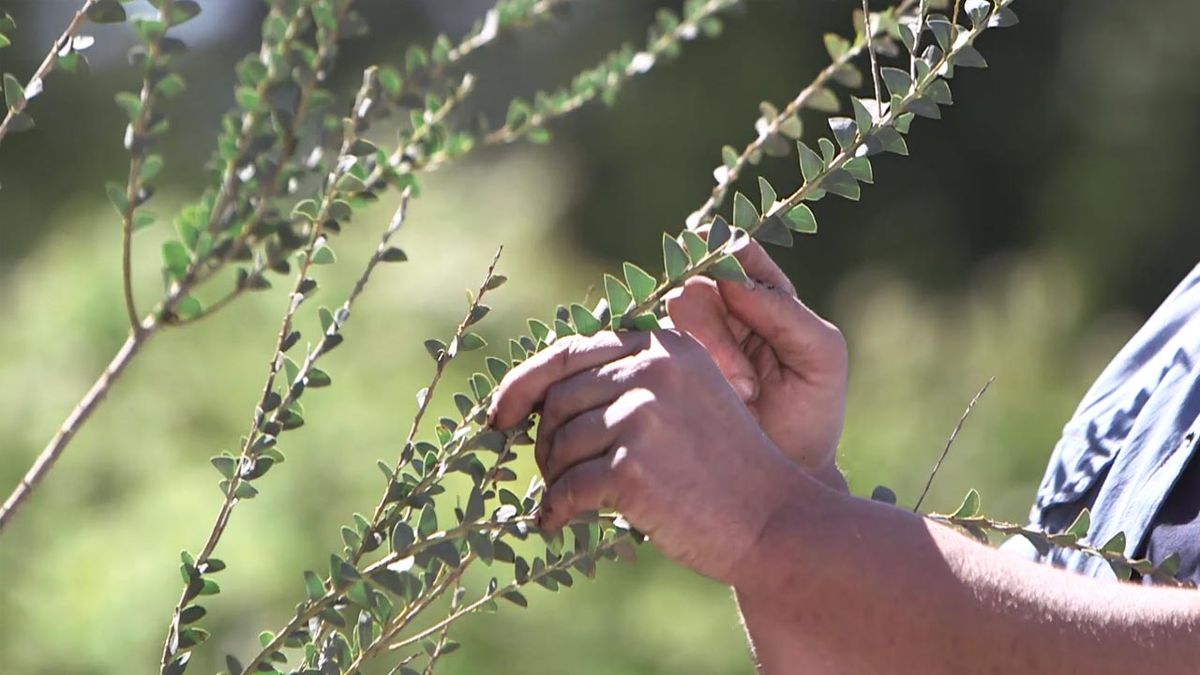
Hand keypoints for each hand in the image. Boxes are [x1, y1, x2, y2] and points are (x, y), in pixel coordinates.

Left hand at [488, 330, 807, 585]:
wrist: (774, 521)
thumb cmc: (725, 469)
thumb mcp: (689, 399)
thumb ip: (630, 383)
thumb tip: (538, 399)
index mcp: (663, 347)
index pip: (570, 353)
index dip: (523, 383)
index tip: (499, 415)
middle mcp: (652, 371)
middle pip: (558, 401)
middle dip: (544, 442)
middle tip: (552, 475)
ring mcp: (642, 417)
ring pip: (559, 447)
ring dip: (554, 479)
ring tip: (571, 502)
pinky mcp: (632, 467)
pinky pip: (568, 489)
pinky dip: (556, 511)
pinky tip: (558, 524)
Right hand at [664, 240, 847, 480]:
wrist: (783, 474)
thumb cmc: (810, 416)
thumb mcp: (820, 358)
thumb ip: (787, 312)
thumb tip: (734, 278)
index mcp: (764, 297)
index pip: (738, 253)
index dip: (728, 253)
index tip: (733, 280)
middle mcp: (721, 310)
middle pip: (696, 283)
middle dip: (718, 329)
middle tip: (747, 382)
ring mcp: (688, 338)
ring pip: (672, 314)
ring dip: (705, 352)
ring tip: (741, 397)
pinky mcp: (660, 366)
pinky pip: (650, 347)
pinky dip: (675, 368)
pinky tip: (703, 400)